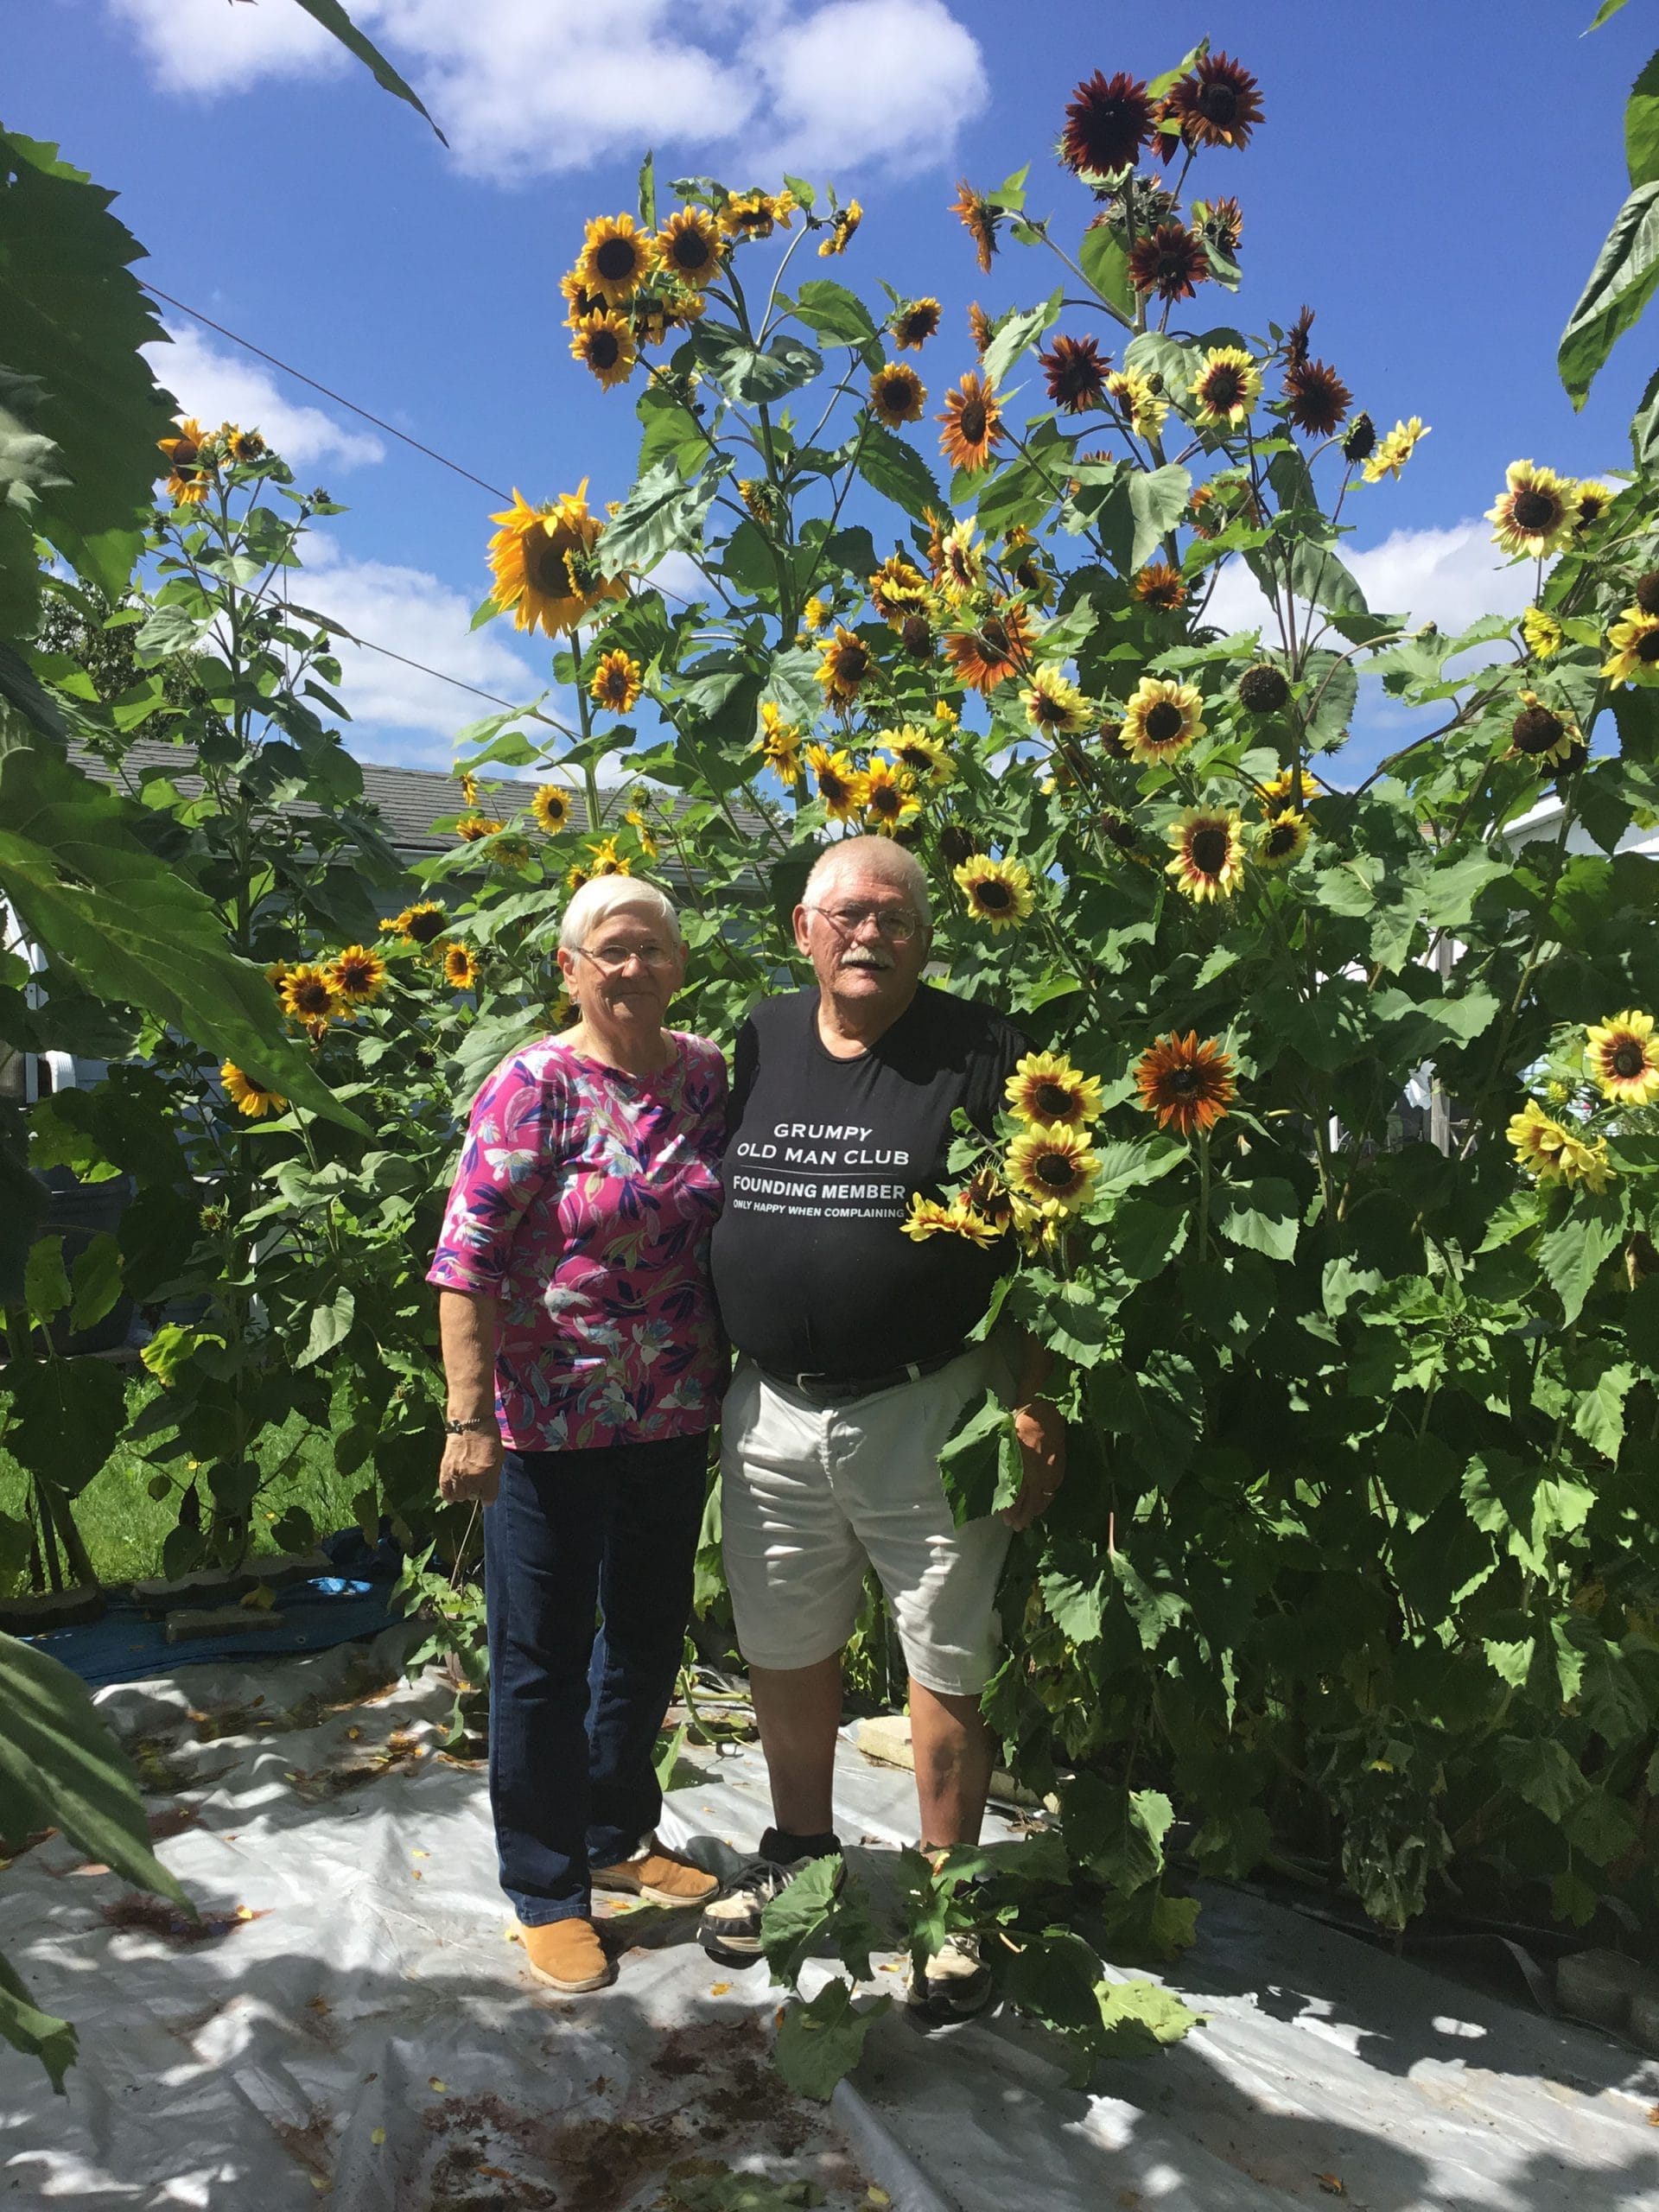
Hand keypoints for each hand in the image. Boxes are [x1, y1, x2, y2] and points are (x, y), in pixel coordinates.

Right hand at [438, 1424, 502, 1506]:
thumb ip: (494, 1475)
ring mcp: (457, 1474)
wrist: (469, 1423)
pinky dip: (448, 1496)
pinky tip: (451, 1498)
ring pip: (459, 1496)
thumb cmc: (488, 1438)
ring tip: (465, 1490)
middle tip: (477, 1487)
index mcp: (488, 1474)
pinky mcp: (445, 1470)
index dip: (489, 1497)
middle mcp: (472, 1477)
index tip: (488, 1495)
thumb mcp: (498, 1457)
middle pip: (473, 1497)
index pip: (489, 1497)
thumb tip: (489, 1489)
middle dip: (476, 1493)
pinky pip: (445, 1490)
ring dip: (463, 1495)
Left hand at [1001, 1399, 1065, 1530]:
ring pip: (1042, 1499)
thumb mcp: (1006, 1442)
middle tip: (1016, 1527)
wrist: (1045, 1411)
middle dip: (1022, 1516)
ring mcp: (1050, 1472)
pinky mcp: (1059, 1468)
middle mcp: (1037, 1474)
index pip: (1016, 1496)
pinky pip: (1052, 1491)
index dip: (1010, 1509)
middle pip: (1030, 1502)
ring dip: (1034, 1512)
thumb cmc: (1021, 1422)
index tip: (1004, 1519)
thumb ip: (1004, 1462)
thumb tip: (999, 1479)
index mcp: (1023, 1468)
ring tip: (1027, 1522)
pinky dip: (1046, 1501)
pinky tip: (1042, 1506)